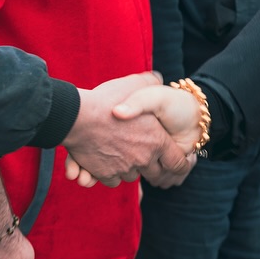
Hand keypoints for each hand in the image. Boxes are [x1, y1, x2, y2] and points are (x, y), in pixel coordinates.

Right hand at [63, 72, 192, 187]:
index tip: (182, 163)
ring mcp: (125, 168)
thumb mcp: (135, 84)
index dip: (181, 163)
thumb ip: (149, 82)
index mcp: (157, 140)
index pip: (177, 162)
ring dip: (130, 168)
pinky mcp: (106, 174)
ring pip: (132, 175)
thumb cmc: (107, 100)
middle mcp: (144, 157)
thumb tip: (157, 78)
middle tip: (147, 159)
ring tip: (124, 155)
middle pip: (155, 172)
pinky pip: (114, 180)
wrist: (78, 117)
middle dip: (152, 167)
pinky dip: (112, 173)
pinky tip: (108, 162)